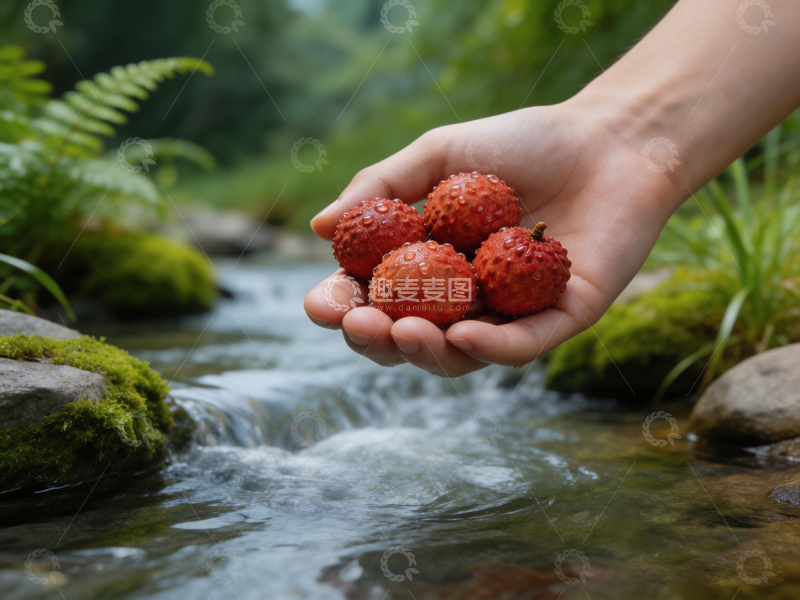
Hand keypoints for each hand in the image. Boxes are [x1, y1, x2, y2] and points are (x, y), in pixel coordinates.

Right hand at [304, 99, 680, 375]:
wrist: (609, 139)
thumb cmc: (521, 144)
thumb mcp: (438, 155)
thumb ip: (381, 188)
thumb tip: (318, 227)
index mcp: (427, 263)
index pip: (373, 296)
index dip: (343, 308)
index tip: (321, 307)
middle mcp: (463, 298)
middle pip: (407, 338)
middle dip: (378, 341)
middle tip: (363, 326)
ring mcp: (509, 314)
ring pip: (459, 356)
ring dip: (427, 352)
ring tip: (407, 332)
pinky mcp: (559, 320)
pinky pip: (521, 346)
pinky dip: (491, 349)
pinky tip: (464, 338)